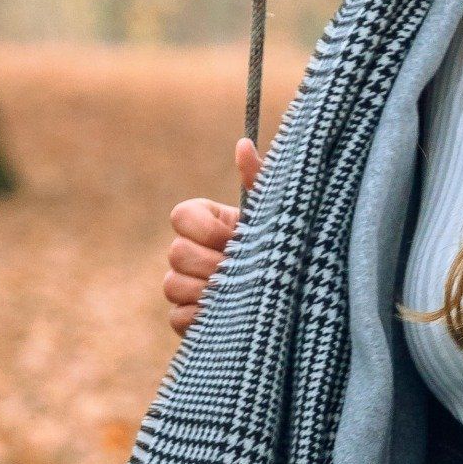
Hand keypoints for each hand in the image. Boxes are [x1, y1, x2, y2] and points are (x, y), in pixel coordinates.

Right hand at [163, 139, 262, 335]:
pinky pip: (177, 318)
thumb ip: (259, 178)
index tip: (237, 237)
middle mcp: (183, 250)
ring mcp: (180, 284)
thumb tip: (244, 144)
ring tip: (241, 293)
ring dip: (209, 291)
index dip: (208, 230)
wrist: (289, 286)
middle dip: (213, 264)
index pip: (180, 217)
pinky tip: (229, 316)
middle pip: (176, 254)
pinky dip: (201, 319)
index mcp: (201, 220)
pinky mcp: (183, 318)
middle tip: (245, 271)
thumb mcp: (273, 213)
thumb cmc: (279, 243)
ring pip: (173, 285)